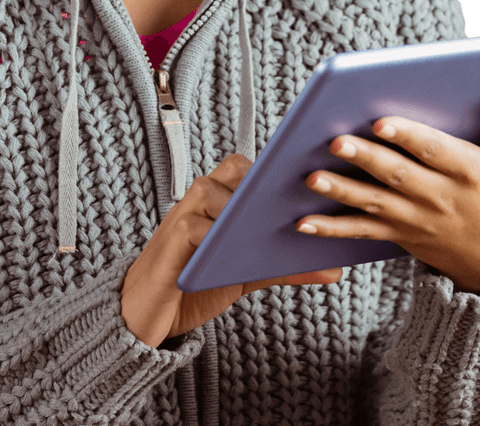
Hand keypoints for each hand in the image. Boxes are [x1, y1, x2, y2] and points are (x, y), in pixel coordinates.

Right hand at [121, 152, 343, 347]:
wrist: (144, 313)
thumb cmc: (193, 284)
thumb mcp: (245, 275)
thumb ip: (283, 267)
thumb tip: (335, 270)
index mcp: (218, 199)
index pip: (247, 166)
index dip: (275, 166)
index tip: (309, 173)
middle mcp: (199, 198)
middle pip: (234, 169)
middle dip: (263, 181)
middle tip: (297, 201)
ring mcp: (183, 214)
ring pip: (215, 191)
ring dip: (243, 208)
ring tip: (270, 227)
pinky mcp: (172, 238)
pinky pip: (199, 227)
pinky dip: (220, 236)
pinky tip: (239, 253)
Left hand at [298, 82, 479, 294]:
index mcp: (468, 172)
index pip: (433, 150)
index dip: (407, 136)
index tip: (380, 122)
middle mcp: (439, 196)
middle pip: (396, 175)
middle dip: (364, 159)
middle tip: (334, 142)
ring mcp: (416, 219)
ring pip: (373, 204)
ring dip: (341, 192)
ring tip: (311, 178)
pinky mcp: (399, 235)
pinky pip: (363, 232)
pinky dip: (332, 229)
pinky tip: (303, 223)